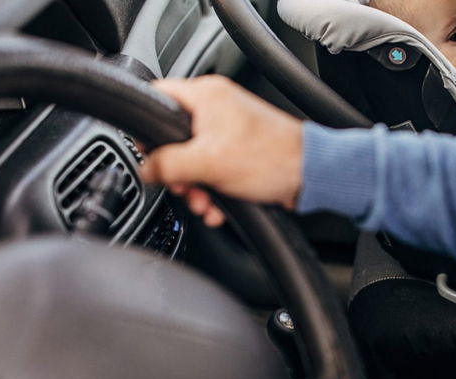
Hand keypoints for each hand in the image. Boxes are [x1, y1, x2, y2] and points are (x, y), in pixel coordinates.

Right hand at [139, 75, 303, 225]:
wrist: (310, 175)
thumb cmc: (271, 158)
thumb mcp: (207, 163)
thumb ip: (168, 164)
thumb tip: (146, 169)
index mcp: (206, 96)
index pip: (157, 96)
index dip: (145, 127)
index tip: (145, 152)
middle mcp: (216, 108)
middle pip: (173, 137)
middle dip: (176, 171)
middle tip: (182, 187)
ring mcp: (228, 130)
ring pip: (193, 159)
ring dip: (194, 187)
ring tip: (204, 203)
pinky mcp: (239, 151)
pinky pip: (212, 170)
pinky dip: (212, 190)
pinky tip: (218, 207)